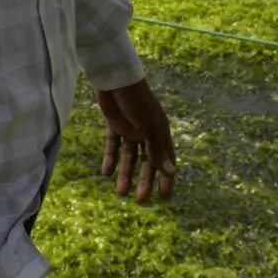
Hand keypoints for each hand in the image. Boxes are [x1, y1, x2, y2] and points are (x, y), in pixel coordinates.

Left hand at [94, 79, 175, 202]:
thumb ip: (157, 150)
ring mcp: (131, 128)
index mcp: (160, 131)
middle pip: (147, 161)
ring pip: (129, 156)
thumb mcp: (149, 127)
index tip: (165, 198)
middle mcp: (147, 132)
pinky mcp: (114, 124)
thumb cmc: (137, 101)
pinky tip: (106, 173)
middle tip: (141, 200)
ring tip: (121, 192)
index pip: (166, 160)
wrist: (115, 77)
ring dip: (126, 173)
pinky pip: (113, 145)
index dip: (166, 178)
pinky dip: (110, 158)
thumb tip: (171, 172)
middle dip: (145, 180)